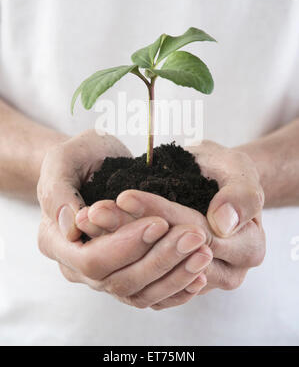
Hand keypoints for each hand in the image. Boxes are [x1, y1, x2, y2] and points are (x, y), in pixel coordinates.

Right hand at [37, 130, 211, 308]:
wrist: (92, 163)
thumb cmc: (79, 156)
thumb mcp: (63, 160)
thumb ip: (59, 191)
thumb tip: (72, 226)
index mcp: (55, 240)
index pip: (91, 260)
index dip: (127, 245)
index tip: (160, 222)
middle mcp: (76, 266)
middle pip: (118, 281)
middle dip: (159, 260)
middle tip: (194, 236)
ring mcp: (101, 275)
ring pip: (138, 293)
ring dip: (174, 276)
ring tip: (204, 253)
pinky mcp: (123, 274)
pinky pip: (149, 294)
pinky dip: (175, 289)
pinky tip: (199, 277)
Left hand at [76, 140, 265, 305]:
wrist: (216, 182)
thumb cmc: (227, 171)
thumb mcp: (240, 170)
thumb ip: (241, 195)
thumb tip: (222, 224)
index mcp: (248, 248)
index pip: (197, 232)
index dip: (159, 213)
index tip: (124, 195)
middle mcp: (227, 272)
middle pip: (170, 253)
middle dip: (128, 230)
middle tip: (94, 210)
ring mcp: (200, 279)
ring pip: (152, 267)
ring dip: (116, 242)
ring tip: (89, 218)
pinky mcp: (178, 279)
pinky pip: (145, 274)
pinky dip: (118, 251)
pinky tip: (95, 232)